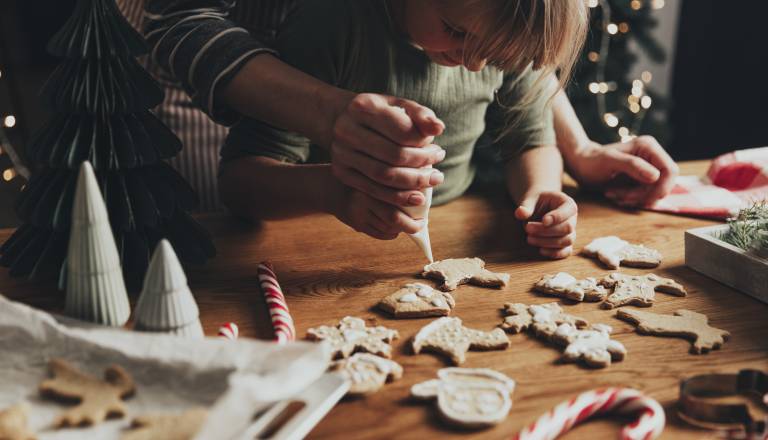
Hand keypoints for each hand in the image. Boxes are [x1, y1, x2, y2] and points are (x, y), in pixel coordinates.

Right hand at [329, 183, 423, 239]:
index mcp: (370, 179)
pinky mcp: (355, 223)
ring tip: (411, 223)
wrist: (330, 187)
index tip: (422, 200)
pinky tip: (397, 229)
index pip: (395, 193)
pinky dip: (392, 233)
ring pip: (388, 228)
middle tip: (421, 223)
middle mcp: (362, 197)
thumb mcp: (374, 169)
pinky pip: (380, 234)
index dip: (411, 199)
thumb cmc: (361, 176)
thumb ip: (393, 176)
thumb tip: (422, 187)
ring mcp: (358, 213)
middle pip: (393, 217)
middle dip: (412, 224)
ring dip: (403, 228)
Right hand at [330, 93, 445, 208]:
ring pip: (383, 175)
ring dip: (412, 183)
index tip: (437, 149)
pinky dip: (396, 196)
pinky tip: (414, 197)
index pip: (402, 131)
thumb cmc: (381, 114)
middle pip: (393, 155)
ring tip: (431, 182)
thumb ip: (421, 115)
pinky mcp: (340, 171)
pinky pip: (372, 190)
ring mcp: (340, 152)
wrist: (343, 121)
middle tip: (438, 172)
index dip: (424, 144)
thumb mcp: (400, 107)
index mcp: (363, 106)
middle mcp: (347, 129)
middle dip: (421, 166)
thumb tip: (438, 129)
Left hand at [515, 191, 577, 258]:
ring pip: (567, 241)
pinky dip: (554, 253)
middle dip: (547, 231)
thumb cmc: (536, 201)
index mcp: (567, 204)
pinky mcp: (565, 243)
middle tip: (528, 228)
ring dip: (547, 242)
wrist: (537, 207)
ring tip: (529, 239)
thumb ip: (526, 206)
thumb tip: (520, 212)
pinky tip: (540, 250)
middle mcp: (572, 218)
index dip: (557, 217)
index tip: (543, 221)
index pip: (569, 210)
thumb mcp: (529, 199)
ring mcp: (570, 232)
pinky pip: (566, 251)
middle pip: (567, 228)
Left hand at [567, 136, 678, 206]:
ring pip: (655, 193)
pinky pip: (647, 196)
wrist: (582, 165)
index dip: (663, 188)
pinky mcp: (643, 179)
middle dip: (645, 195)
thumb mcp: (610, 161)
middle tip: (622, 198)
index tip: (645, 200)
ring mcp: (649, 168)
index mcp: (648, 147)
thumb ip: (633, 166)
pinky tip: (616, 196)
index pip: (670, 170)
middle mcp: (652, 156)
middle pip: (665, 184)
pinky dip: (633, 200)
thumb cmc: (592, 161)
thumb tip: (656, 176)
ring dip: (636, 199)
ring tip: (614, 195)